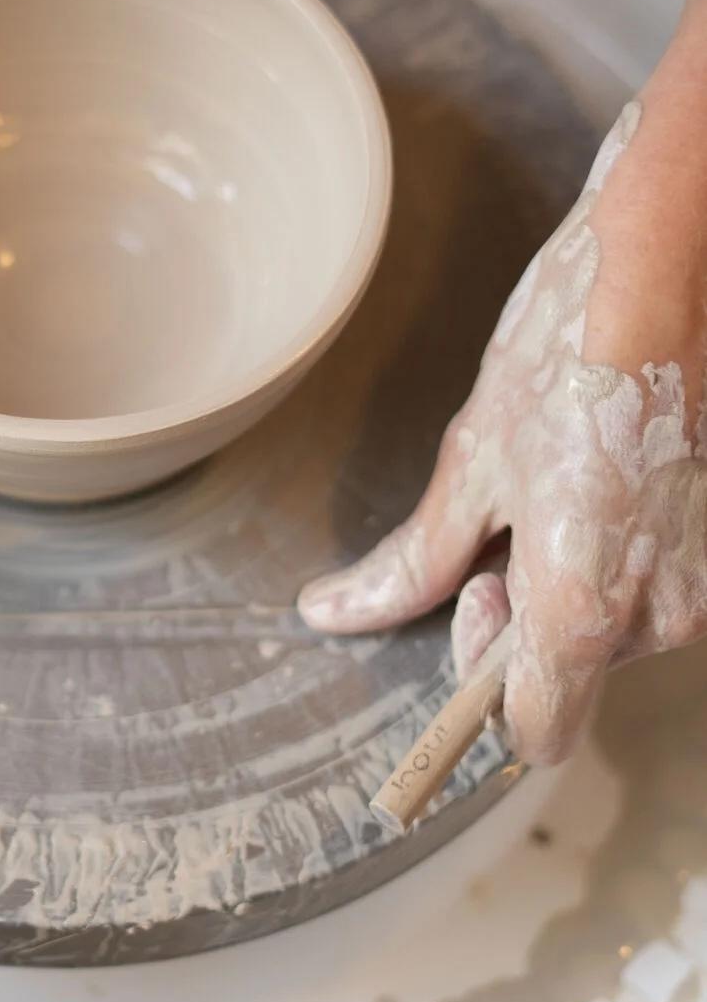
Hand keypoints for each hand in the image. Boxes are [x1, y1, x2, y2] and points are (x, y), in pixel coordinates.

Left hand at [298, 75, 706, 764]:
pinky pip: (659, 580)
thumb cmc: (565, 355)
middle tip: (513, 514)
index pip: (536, 734)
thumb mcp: (469, 463)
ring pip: (618, 627)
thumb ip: (409, 563)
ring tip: (565, 477)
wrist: (666, 267)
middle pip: (576, 671)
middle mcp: (660, 615)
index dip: (484, 679)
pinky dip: (623, 546)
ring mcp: (706, 578)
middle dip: (528, 611)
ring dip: (578, 576)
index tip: (474, 594)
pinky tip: (607, 472)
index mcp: (584, 611)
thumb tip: (333, 614)